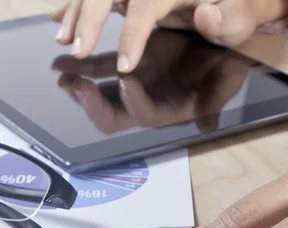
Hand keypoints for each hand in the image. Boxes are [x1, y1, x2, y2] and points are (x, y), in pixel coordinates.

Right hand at [49, 0, 287, 71]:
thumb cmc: (236, 6)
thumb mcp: (242, 15)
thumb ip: (231, 19)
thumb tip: (206, 16)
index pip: (146, 5)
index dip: (133, 36)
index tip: (126, 67)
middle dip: (88, 18)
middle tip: (78, 51)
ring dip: (76, 12)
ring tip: (63, 39)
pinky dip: (76, 4)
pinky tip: (58, 15)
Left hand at [52, 29, 249, 132]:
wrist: (220, 40)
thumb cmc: (226, 61)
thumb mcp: (227, 77)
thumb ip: (216, 99)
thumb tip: (208, 125)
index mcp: (170, 111)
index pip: (145, 115)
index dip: (133, 101)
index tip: (126, 76)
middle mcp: (146, 102)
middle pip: (113, 118)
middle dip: (93, 106)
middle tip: (79, 87)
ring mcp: (133, 85)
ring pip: (99, 96)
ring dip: (79, 88)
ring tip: (62, 74)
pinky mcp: (126, 65)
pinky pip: (97, 71)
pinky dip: (79, 68)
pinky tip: (60, 62)